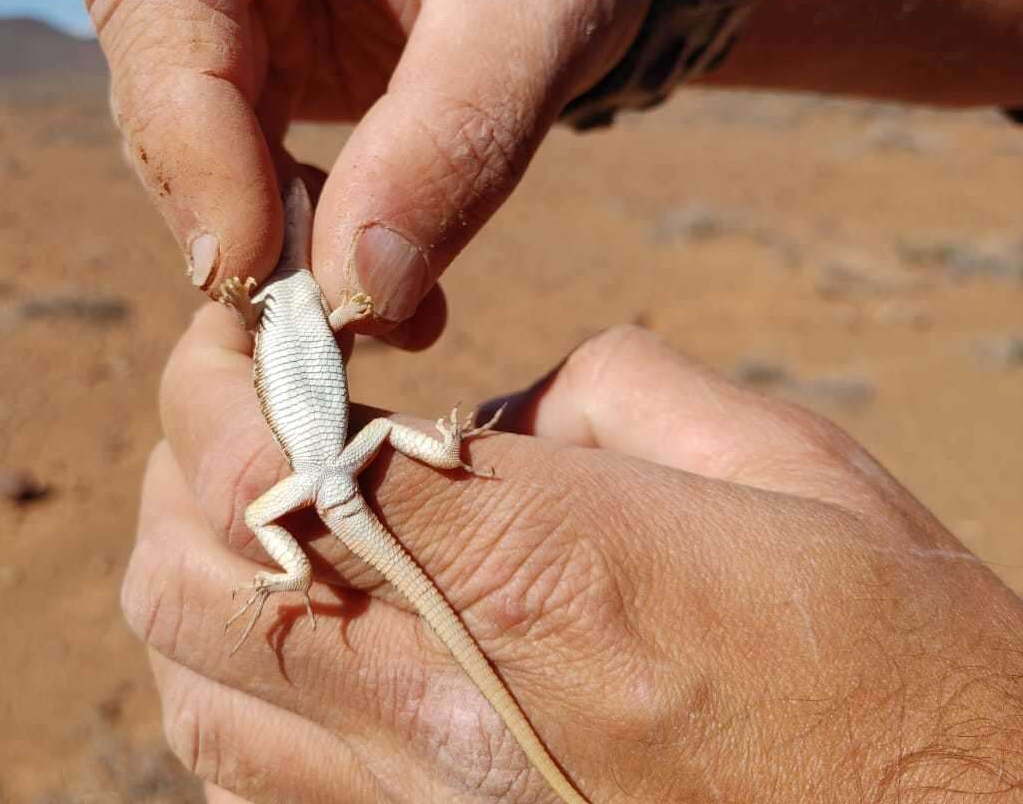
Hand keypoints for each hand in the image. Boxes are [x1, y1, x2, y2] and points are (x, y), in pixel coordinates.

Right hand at [83, 0, 659, 343]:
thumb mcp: (543, 1)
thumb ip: (456, 135)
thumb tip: (356, 292)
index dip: (185, 129)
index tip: (244, 263)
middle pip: (157, 67)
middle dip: (224, 204)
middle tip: (308, 322)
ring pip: (183, 127)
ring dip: (262, 235)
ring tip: (369, 310)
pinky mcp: (251, 48)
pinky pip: (235, 153)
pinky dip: (292, 229)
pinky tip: (367, 279)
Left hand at [123, 308, 1022, 802]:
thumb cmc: (894, 656)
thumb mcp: (780, 464)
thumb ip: (609, 396)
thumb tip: (501, 407)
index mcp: (542, 570)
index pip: (282, 456)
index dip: (229, 371)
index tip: (252, 323)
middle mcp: (451, 706)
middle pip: (193, 577)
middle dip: (185, 459)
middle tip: (245, 398)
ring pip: (196, 699)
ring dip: (191, 577)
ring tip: (256, 506)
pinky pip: (255, 789)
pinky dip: (235, 697)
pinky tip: (297, 643)